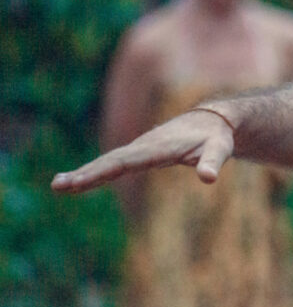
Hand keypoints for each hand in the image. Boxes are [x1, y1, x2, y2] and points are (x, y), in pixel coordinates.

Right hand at [51, 109, 234, 192]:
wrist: (213, 120)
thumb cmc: (216, 137)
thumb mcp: (220, 148)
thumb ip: (213, 161)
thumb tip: (209, 178)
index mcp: (159, 146)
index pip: (126, 162)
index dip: (102, 172)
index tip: (79, 182)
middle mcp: (144, 146)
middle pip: (110, 161)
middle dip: (85, 174)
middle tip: (58, 186)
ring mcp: (140, 149)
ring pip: (108, 162)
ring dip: (84, 174)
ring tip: (58, 186)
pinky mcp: (140, 153)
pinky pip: (114, 164)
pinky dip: (95, 172)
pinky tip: (79, 181)